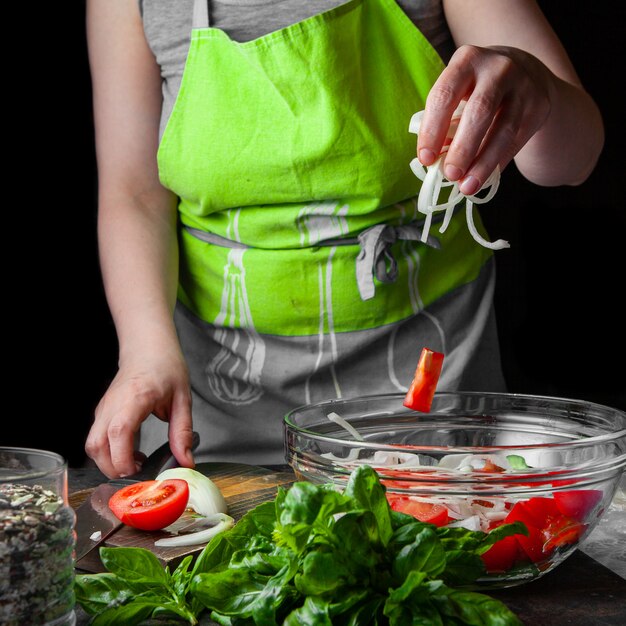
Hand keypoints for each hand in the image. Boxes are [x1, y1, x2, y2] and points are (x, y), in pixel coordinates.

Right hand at [85, 349, 193, 477]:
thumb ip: (183, 432)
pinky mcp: (101, 412)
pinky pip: (96, 439)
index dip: (123, 457)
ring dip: (109, 462)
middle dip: (114, 468)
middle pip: (96, 445)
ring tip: (136, 462)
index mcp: (135, 397)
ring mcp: (103, 408)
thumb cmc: (166, 368)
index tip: (139, 468)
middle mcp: (113, 404)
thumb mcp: (183, 399)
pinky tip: (130, 451)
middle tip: (140, 471)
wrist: (148, 348)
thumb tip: (186, 462)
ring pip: (91, 445)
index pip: (118, 432)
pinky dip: (108, 452)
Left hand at [417, 45, 552, 194]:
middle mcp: (498, 68)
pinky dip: (497, 162)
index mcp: (466, 60)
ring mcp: (523, 85)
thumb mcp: (458, 91)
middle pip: (479, 111)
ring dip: (483, 163)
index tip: (425, 159)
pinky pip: (516, 140)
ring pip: (503, 130)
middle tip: (450, 175)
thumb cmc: (475, 88)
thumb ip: (446, 121)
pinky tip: (484, 178)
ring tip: (467, 186)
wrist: (524, 71)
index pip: (444, 96)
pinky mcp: (539, 105)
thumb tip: (436, 162)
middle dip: (462, 148)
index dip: (432, 130)